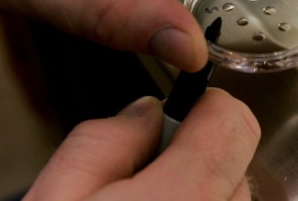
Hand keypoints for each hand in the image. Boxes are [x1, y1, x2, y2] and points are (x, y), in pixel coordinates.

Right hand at [24, 89, 260, 199]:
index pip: (233, 120)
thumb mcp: (60, 194)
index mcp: (187, 198)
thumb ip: (106, 138)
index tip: (183, 113)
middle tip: (149, 173)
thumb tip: (145, 111)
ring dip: (202, 185)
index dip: (206, 105)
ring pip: (235, 189)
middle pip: (237, 155)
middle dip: (200, 150)